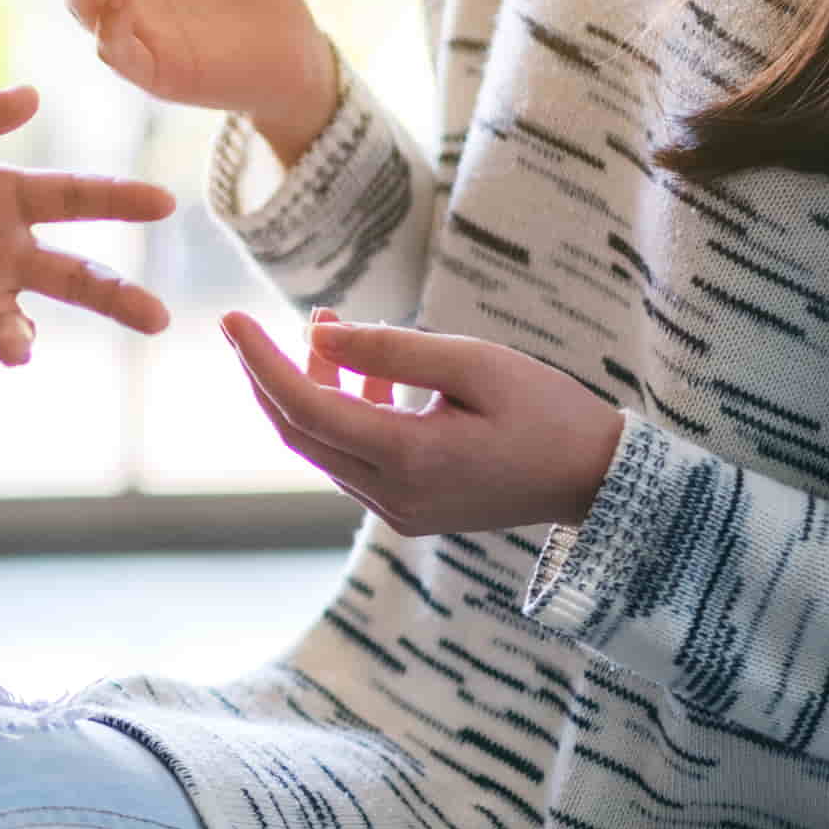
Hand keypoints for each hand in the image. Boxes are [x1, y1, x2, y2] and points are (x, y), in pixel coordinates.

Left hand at [0, 86, 176, 380]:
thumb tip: (30, 94)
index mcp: (4, 201)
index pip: (72, 197)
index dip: (118, 199)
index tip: (164, 202)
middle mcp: (3, 256)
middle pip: (74, 277)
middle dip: (118, 297)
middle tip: (158, 318)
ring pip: (16, 327)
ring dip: (19, 341)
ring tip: (18, 352)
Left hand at [222, 309, 625, 536]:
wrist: (599, 480)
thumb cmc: (549, 411)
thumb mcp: (475, 363)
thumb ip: (393, 350)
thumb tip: (318, 333)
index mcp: (408, 459)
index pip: (305, 407)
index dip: (260, 361)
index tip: (230, 319)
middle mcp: (391, 495)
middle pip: (298, 431)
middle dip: (270, 374)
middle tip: (254, 324)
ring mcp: (397, 509)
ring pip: (323, 444)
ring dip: (312, 387)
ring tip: (327, 327)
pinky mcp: (407, 509)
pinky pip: (351, 458)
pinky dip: (342, 412)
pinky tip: (363, 373)